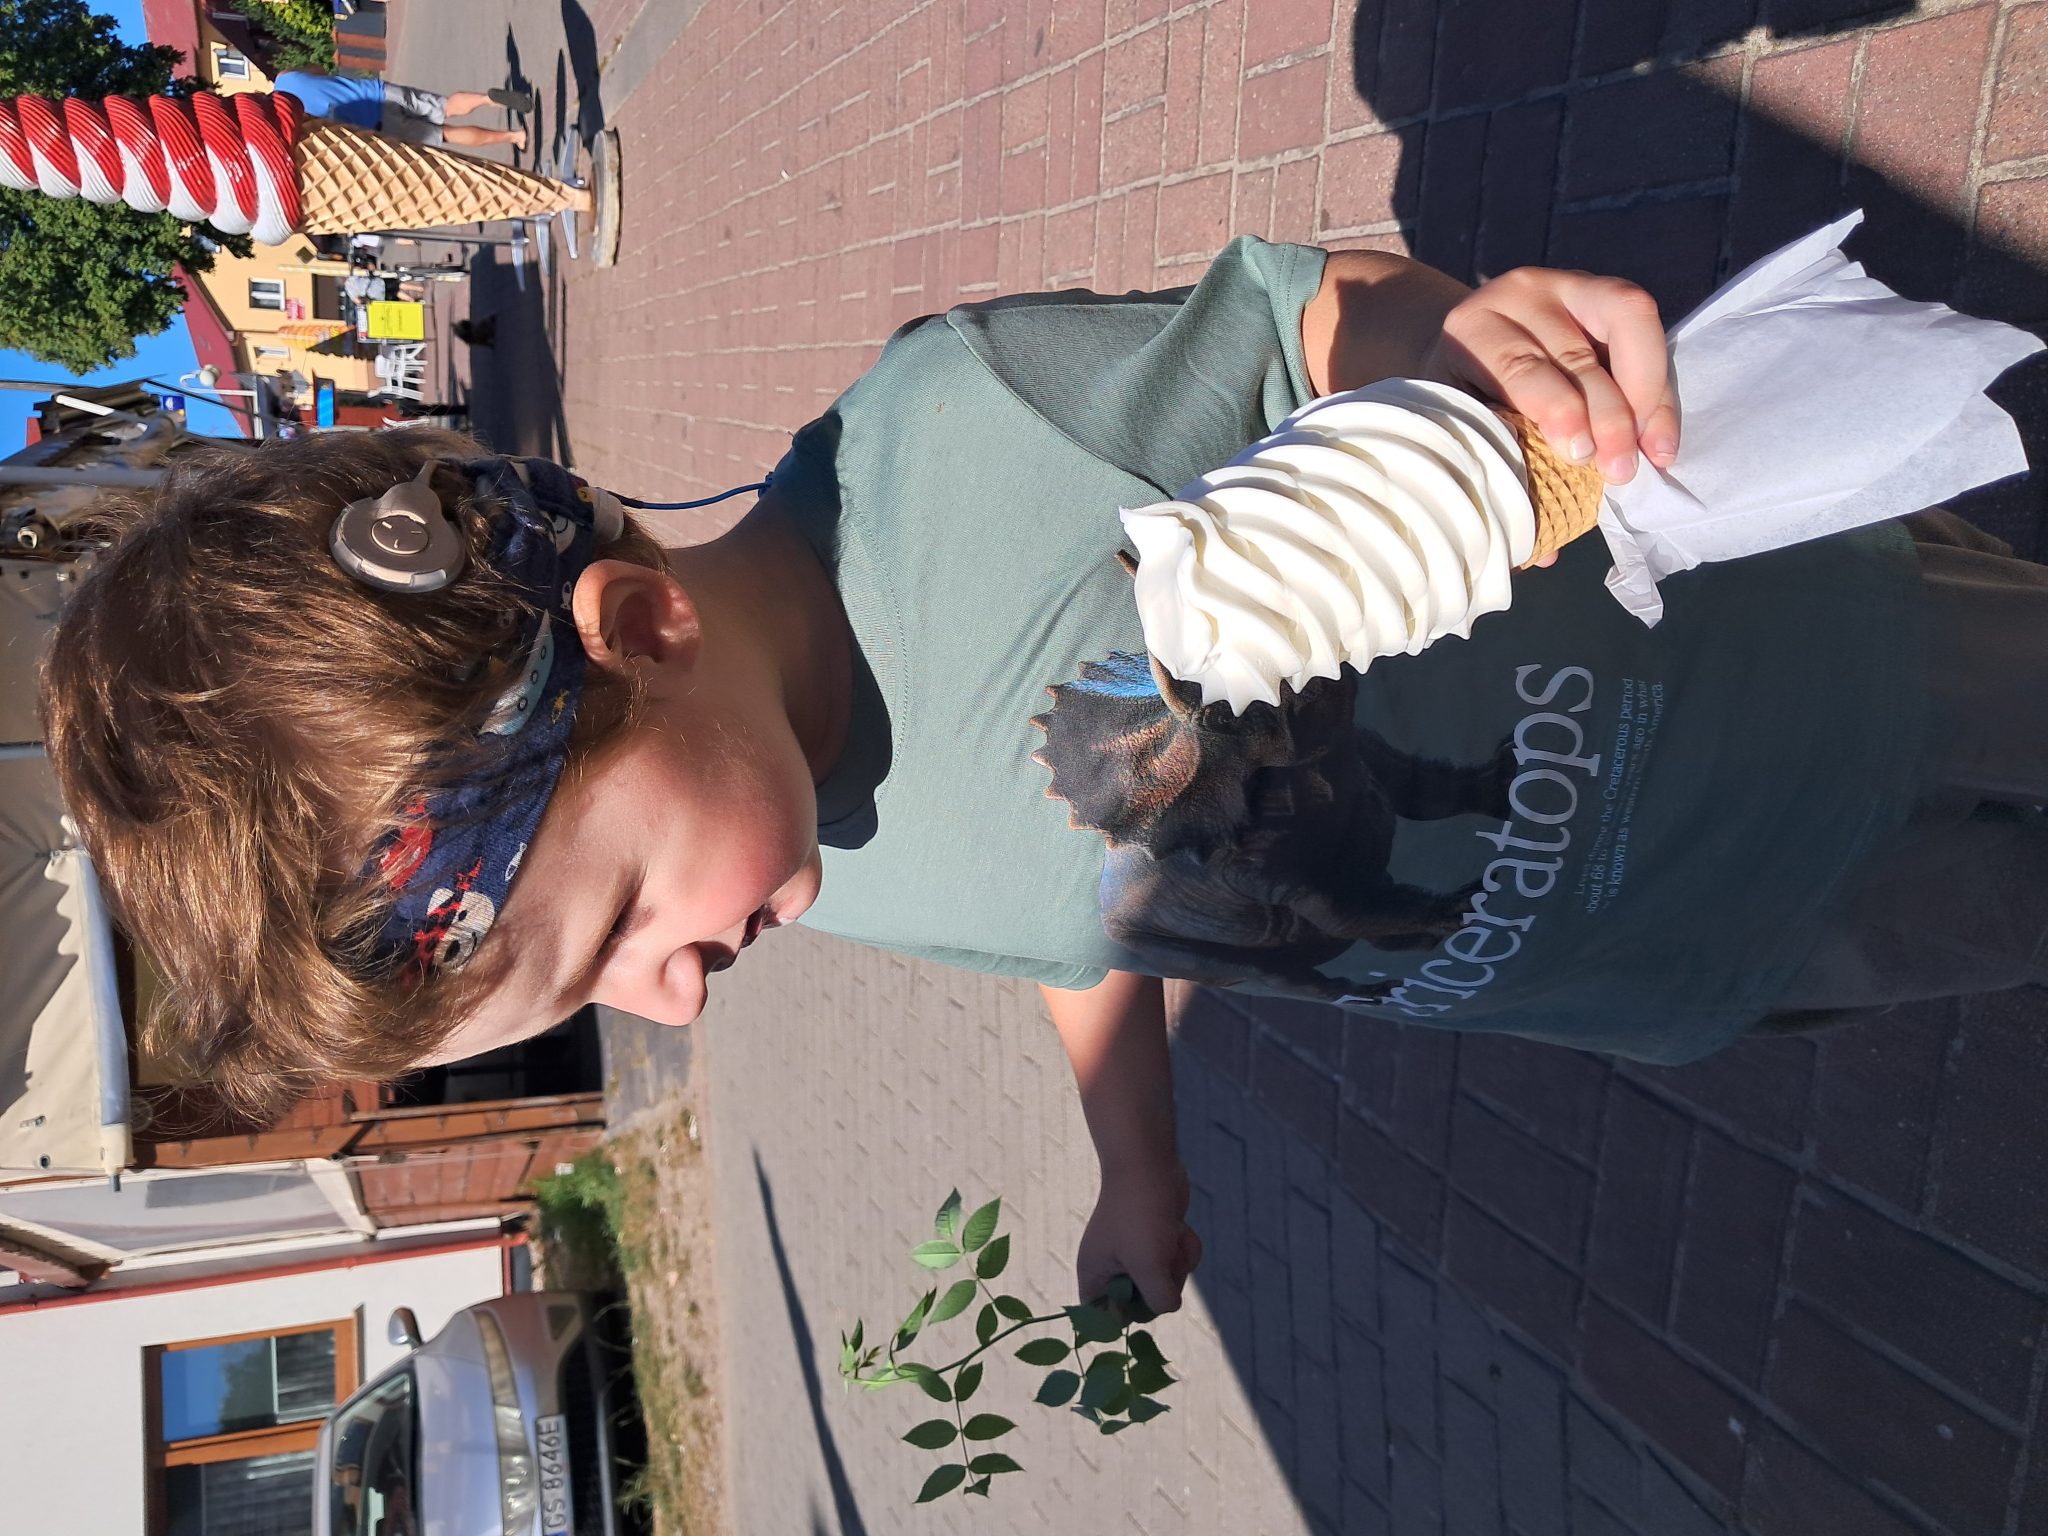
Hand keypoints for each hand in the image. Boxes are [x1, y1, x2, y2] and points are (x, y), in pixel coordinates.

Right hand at [1076, 1158, 1202, 1317]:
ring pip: (1166, 1282)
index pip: (1103, 1318)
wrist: (1149, 1164)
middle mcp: (1112, 1267)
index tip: (1146, 1304)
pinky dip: (1183, 1247)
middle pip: (1143, 1303)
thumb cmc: (1140, 1214)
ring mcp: (1136, 1252)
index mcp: (1095, 1275)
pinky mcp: (1157, 1239)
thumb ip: (1158, 1300)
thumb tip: (1169, 1306)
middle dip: (1162, 1285)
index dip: (1125, 1317)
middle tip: (1163, 1263)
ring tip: (1171, 1238)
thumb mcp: (1148, 1265)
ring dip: (1177, 1263)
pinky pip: (1175, 1260)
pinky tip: (1179, 1228)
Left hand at [1420, 267, 1678, 488]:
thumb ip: (1497, 472)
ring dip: (1647, 398)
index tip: (1579, 455)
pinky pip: (1646, 329)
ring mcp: (1567, 286)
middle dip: (1609, 417)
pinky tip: (1660, 439)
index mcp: (1471, 329)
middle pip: (1577, 354)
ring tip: (1652, 456)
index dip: (1555, 408)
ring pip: (1625, 325)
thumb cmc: (1463, 403)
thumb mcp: (1464, 428)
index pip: (1518, 365)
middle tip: (1618, 474)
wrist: (1467, 348)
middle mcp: (1520, 296)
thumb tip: (1541, 551)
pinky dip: (1658, 390)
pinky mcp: (1605, 293)